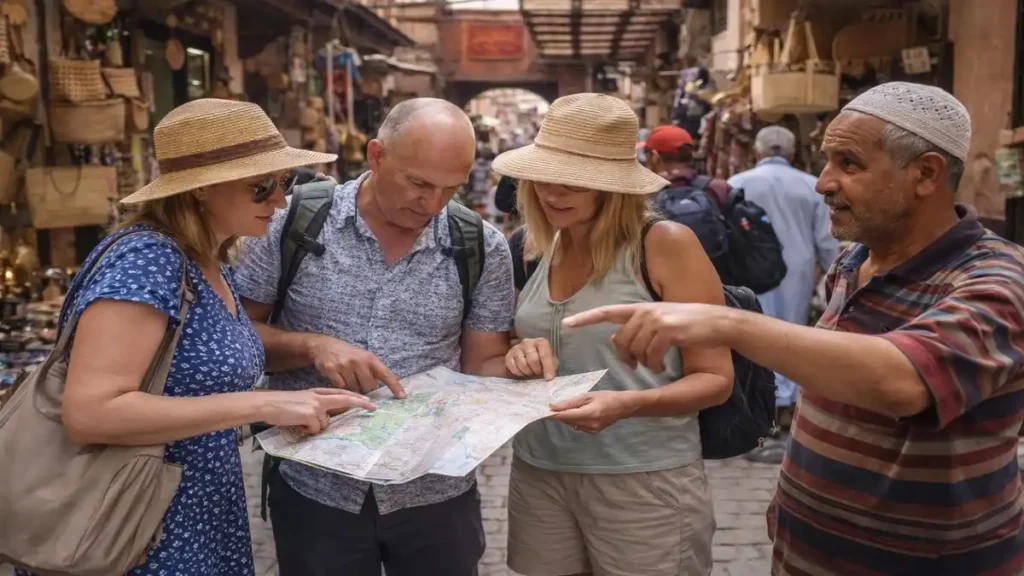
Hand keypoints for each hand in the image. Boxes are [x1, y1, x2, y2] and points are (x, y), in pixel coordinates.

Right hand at [258, 388, 376, 434]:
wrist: (267, 404)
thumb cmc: (282, 405)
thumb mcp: (303, 401)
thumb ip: (317, 406)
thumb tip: (326, 420)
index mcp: (317, 392)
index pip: (341, 393)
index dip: (355, 397)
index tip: (369, 401)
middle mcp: (319, 397)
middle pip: (345, 399)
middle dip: (360, 403)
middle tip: (374, 407)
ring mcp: (315, 405)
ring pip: (325, 422)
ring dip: (315, 426)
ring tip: (300, 422)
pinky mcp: (310, 414)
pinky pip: (315, 428)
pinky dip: (307, 430)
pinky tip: (297, 425)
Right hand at [309, 335, 405, 397]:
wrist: (323, 345)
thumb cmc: (348, 354)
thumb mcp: (364, 357)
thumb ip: (376, 370)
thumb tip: (394, 382)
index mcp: (369, 358)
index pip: (386, 374)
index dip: (395, 386)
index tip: (402, 396)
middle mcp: (358, 361)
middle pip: (369, 387)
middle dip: (366, 387)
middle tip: (359, 379)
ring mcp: (344, 366)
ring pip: (354, 389)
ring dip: (352, 387)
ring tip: (347, 376)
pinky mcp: (331, 370)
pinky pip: (341, 387)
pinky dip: (340, 386)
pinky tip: (338, 377)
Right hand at [505, 337, 557, 379]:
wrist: (528, 357)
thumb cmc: (542, 360)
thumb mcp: (551, 361)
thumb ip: (552, 367)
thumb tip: (549, 377)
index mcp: (541, 342)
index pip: (544, 354)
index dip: (548, 367)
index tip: (549, 378)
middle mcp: (527, 342)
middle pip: (533, 360)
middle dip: (537, 370)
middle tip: (538, 373)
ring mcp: (516, 348)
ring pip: (522, 364)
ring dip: (528, 372)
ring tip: (531, 372)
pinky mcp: (508, 355)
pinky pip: (513, 367)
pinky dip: (519, 373)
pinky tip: (523, 372)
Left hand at [549, 391, 635, 432]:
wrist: (622, 407)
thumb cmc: (606, 397)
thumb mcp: (588, 395)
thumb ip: (571, 402)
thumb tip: (554, 406)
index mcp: (589, 413)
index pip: (566, 416)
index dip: (553, 414)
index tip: (542, 411)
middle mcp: (590, 425)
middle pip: (567, 421)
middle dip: (559, 415)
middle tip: (550, 406)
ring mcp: (592, 430)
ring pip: (572, 424)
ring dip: (566, 417)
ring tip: (562, 408)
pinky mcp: (593, 432)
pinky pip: (578, 426)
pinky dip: (574, 420)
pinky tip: (575, 413)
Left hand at [563, 303, 728, 372]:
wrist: (716, 322)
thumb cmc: (689, 324)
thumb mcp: (660, 322)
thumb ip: (637, 328)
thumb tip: (615, 339)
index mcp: (640, 308)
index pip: (607, 312)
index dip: (586, 318)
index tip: (567, 323)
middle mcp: (645, 311)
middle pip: (620, 341)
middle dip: (626, 358)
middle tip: (637, 367)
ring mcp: (656, 319)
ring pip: (635, 351)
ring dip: (645, 363)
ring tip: (657, 364)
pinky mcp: (667, 331)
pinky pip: (650, 356)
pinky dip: (654, 365)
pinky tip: (662, 366)